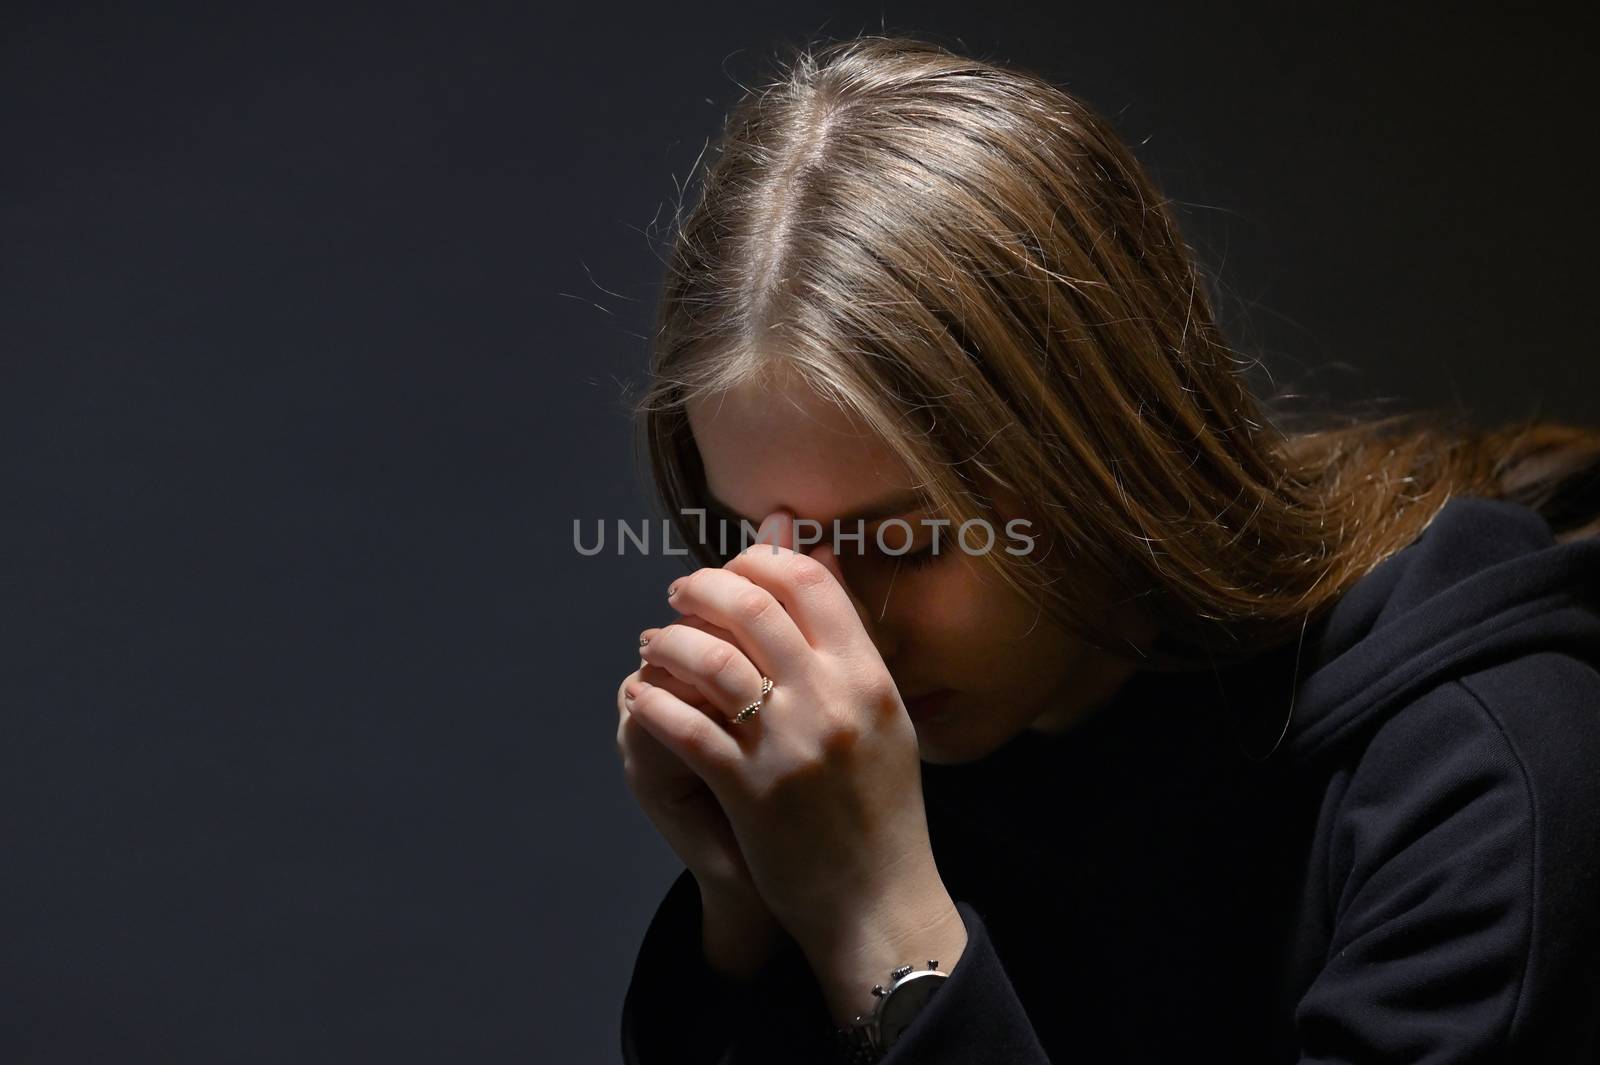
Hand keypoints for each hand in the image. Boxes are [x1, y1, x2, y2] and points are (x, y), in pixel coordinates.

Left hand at [626, 511, 958, 986]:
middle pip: (754, 607)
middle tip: (678, 593)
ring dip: (669, 643)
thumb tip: (818, 556)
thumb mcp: (883, 714)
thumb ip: (850, 638)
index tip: (731, 568)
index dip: (760, 560)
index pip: (809, 582)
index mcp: (868, 676)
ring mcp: (789, 744)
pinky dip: (653, 703)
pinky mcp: (749, 789)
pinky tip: (639, 697)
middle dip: (703, 588)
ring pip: (710, 660)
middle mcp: (832, 700)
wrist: (878, 900)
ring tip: (653, 644)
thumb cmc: (881, 807)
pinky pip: (684, 727)